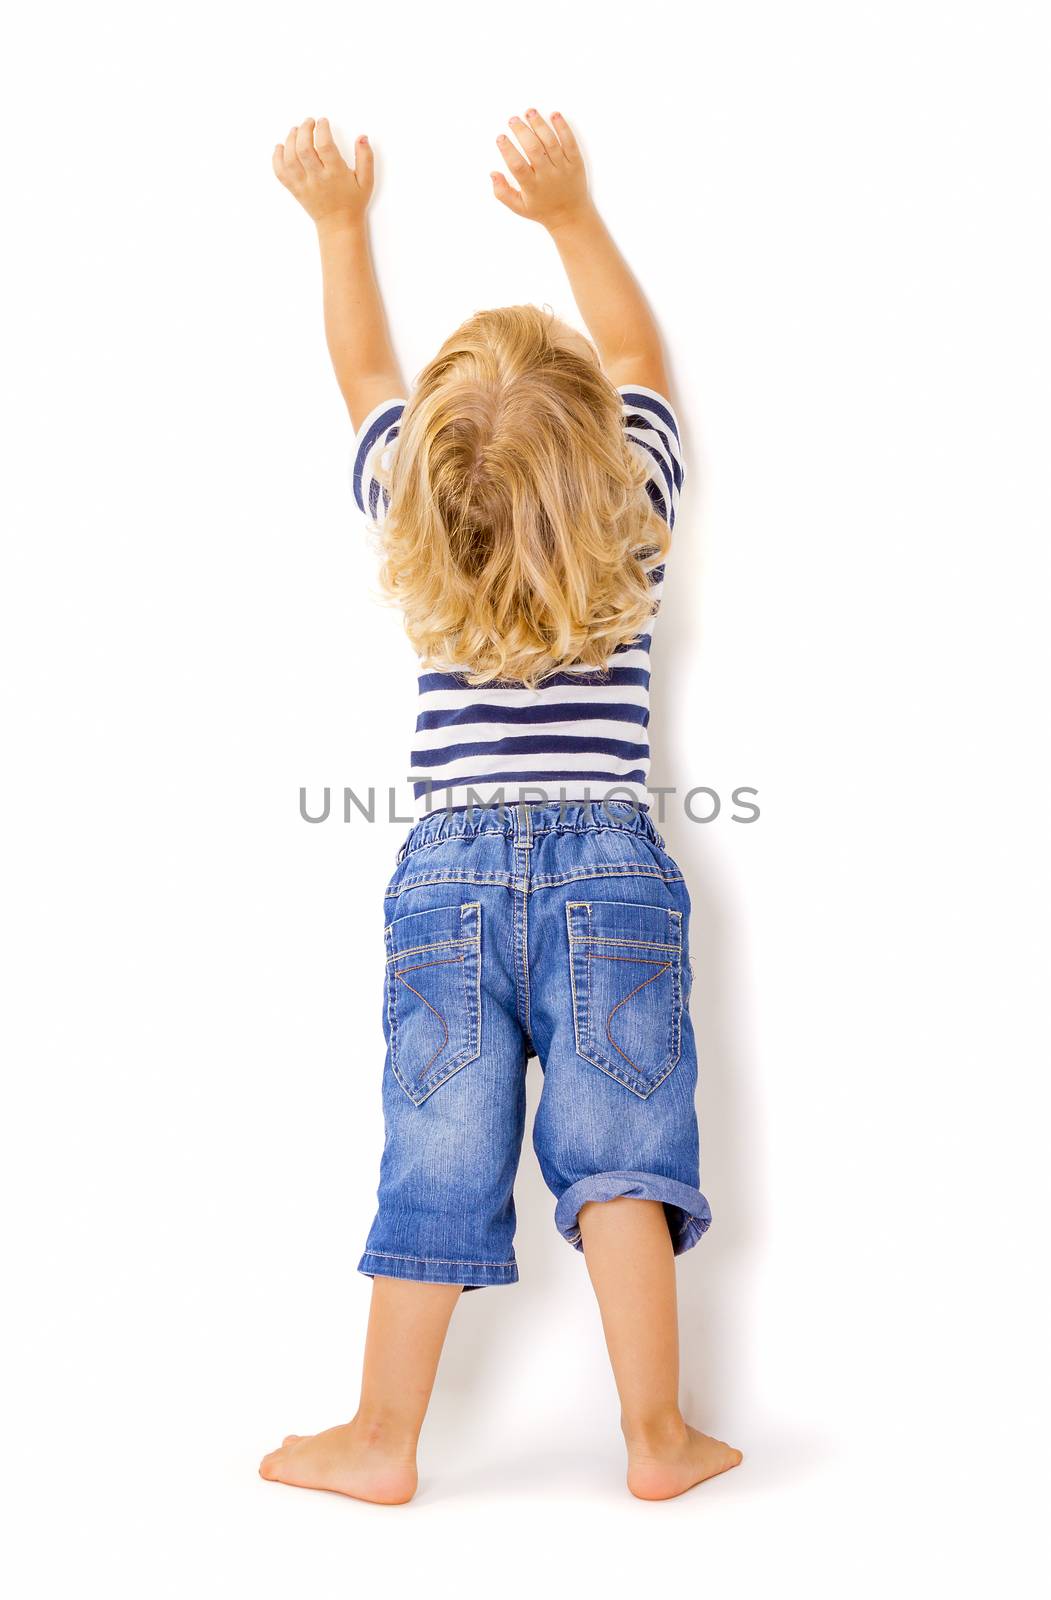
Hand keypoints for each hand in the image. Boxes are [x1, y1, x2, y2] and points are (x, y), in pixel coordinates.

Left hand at [272, 118, 372, 227]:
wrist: (339, 225)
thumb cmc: (353, 202)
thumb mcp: (366, 181)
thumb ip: (365, 158)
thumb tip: (362, 137)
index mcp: (336, 174)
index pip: (325, 146)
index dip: (322, 129)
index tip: (323, 122)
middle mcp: (318, 179)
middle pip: (304, 149)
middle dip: (304, 130)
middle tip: (308, 122)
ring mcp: (304, 185)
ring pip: (290, 159)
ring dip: (290, 140)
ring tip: (295, 131)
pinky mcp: (295, 190)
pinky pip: (280, 173)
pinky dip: (276, 158)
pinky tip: (280, 147)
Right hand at [491, 110, 589, 229]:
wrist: (571, 216)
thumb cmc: (542, 209)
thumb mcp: (519, 207)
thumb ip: (502, 193)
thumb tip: (492, 174)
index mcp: (532, 187)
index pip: (518, 166)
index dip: (508, 150)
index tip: (500, 137)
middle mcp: (548, 176)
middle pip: (534, 149)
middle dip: (522, 131)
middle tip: (513, 120)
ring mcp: (563, 168)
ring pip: (551, 142)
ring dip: (539, 124)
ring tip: (529, 112)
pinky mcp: (576, 162)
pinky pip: (570, 142)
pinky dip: (563, 127)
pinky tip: (554, 115)